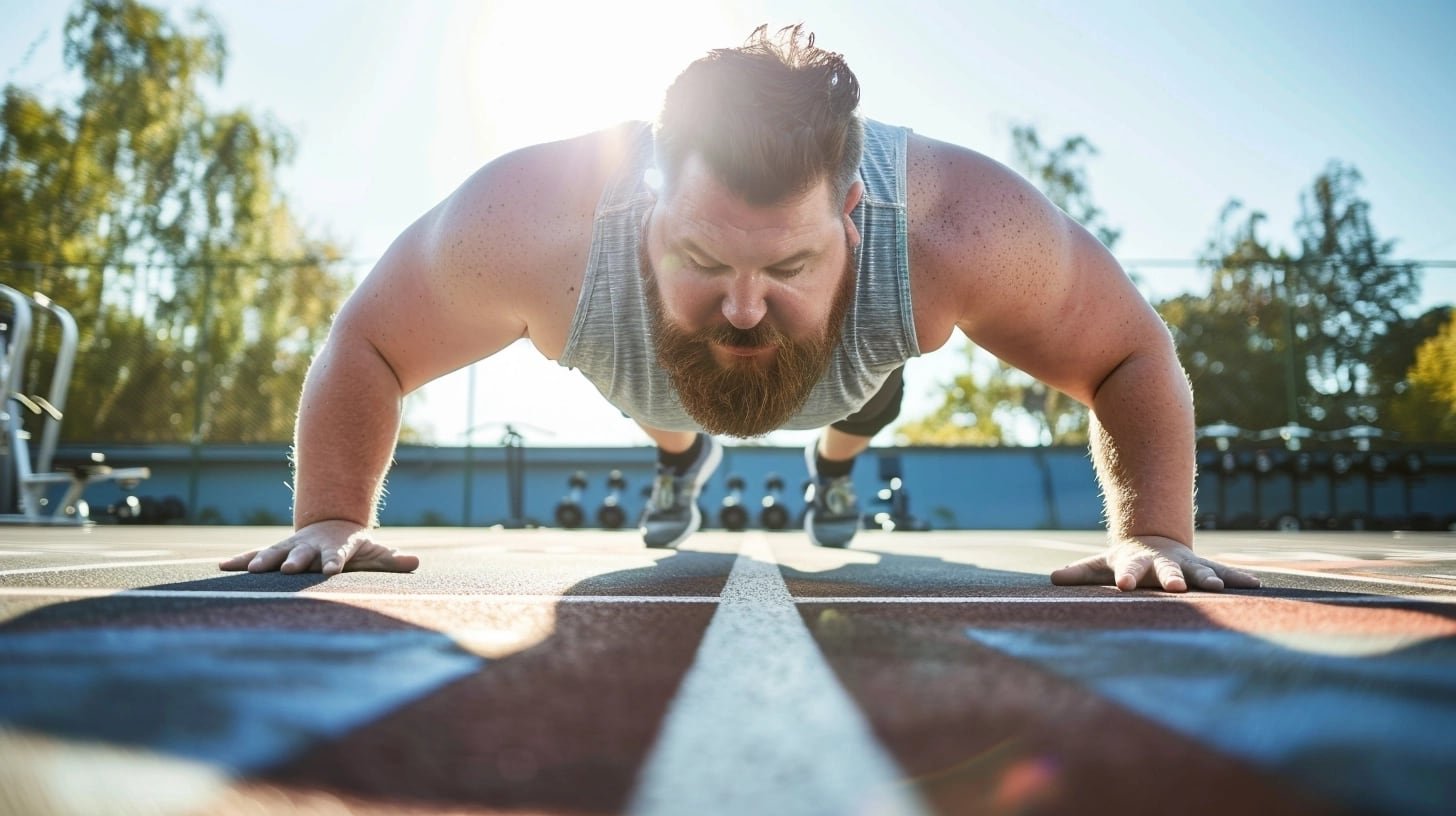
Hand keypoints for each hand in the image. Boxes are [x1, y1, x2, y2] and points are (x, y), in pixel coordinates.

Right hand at [219, 520, 419, 575]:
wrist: (329, 527)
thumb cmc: (354, 546)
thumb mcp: (374, 552)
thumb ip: (392, 559)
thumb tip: (416, 562)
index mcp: (335, 549)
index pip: (337, 555)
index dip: (334, 561)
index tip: (331, 570)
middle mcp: (310, 548)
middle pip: (304, 555)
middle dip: (297, 562)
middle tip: (291, 569)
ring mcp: (290, 549)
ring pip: (276, 554)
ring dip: (264, 562)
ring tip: (253, 570)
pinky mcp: (274, 553)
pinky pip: (254, 556)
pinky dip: (239, 561)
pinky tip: (221, 567)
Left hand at [1050, 535, 1260, 592]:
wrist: (1152, 541)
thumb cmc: (1123, 561)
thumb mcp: (1100, 566)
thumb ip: (1080, 573)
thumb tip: (1052, 578)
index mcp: (1136, 562)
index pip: (1129, 570)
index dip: (1126, 576)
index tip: (1124, 585)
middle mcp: (1163, 563)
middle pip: (1167, 570)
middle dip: (1173, 578)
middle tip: (1176, 588)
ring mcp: (1186, 564)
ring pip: (1199, 571)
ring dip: (1208, 579)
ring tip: (1218, 588)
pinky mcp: (1204, 568)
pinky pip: (1224, 572)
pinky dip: (1239, 579)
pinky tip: (1257, 585)